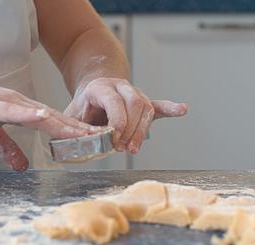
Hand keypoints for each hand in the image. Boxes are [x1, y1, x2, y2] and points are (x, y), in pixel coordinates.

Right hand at [0, 75, 100, 170]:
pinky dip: (30, 113)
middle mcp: (20, 103)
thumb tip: (23, 166)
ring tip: (84, 131)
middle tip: (101, 136)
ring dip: (63, 123)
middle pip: (54, 118)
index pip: (53, 122)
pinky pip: (14, 109)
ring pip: (40, 113)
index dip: (74, 130)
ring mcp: (7, 101)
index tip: (94, 138)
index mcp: (21, 110)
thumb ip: (9, 149)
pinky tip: (44, 117)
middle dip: (78, 128)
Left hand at [65, 78, 187, 153]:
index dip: (117, 122)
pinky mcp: (144, 103)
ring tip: (133, 148)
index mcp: (101, 88)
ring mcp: (135, 94)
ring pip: (146, 109)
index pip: (115, 102)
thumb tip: (81, 143)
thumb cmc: (83, 107)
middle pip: (134, 104)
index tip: (113, 140)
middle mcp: (120, 87)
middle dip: (130, 129)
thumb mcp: (73, 115)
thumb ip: (77, 128)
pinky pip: (159, 106)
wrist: (93, 92)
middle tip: (122, 148)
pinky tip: (182, 110)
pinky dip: (170, 109)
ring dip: (141, 131)